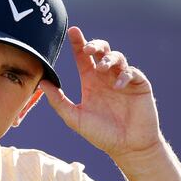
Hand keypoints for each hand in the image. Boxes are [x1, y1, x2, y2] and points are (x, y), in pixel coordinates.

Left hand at [38, 26, 162, 158]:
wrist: (128, 148)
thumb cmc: (101, 134)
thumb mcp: (75, 118)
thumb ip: (58, 101)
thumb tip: (41, 82)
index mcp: (91, 82)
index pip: (83, 58)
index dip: (78, 44)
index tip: (72, 32)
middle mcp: (106, 78)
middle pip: (101, 51)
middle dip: (95, 45)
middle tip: (87, 49)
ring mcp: (123, 80)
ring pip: (117, 58)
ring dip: (109, 59)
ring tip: (101, 68)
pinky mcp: (139, 85)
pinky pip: (132, 73)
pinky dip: (124, 76)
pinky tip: (117, 86)